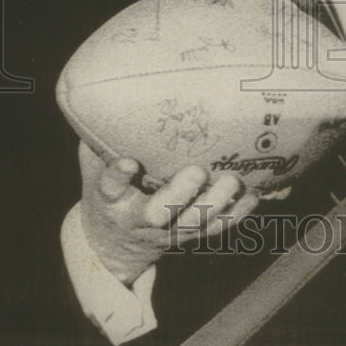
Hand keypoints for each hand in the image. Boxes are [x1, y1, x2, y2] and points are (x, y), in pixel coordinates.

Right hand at [78, 141, 258, 284]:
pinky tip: (251, 195)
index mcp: (111, 201)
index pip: (109, 189)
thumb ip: (99, 143)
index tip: (129, 161)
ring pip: (192, 223)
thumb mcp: (95, 170)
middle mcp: (140, 219)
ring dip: (215, 203)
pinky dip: (235, 214)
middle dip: (180, 194)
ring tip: (232, 180)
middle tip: (197, 170)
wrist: (113, 245)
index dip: (117, 176)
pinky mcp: (189, 235)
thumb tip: (107, 101)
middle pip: (159, 214)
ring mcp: (167, 230)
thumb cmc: (108, 194)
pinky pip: (214, 229)